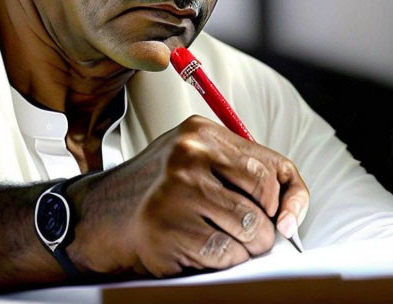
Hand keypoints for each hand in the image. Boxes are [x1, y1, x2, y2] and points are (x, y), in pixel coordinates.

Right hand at [68, 115, 308, 276]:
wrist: (102, 214)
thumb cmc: (158, 190)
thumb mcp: (197, 162)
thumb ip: (240, 172)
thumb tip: (289, 212)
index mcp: (202, 133)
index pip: (273, 166)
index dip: (290, 198)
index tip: (285, 219)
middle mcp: (190, 155)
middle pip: (264, 196)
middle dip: (267, 225)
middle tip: (253, 235)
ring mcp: (178, 191)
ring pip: (250, 229)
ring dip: (246, 248)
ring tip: (223, 241)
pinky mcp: (170, 228)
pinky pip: (226, 254)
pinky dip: (224, 261)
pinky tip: (202, 249)